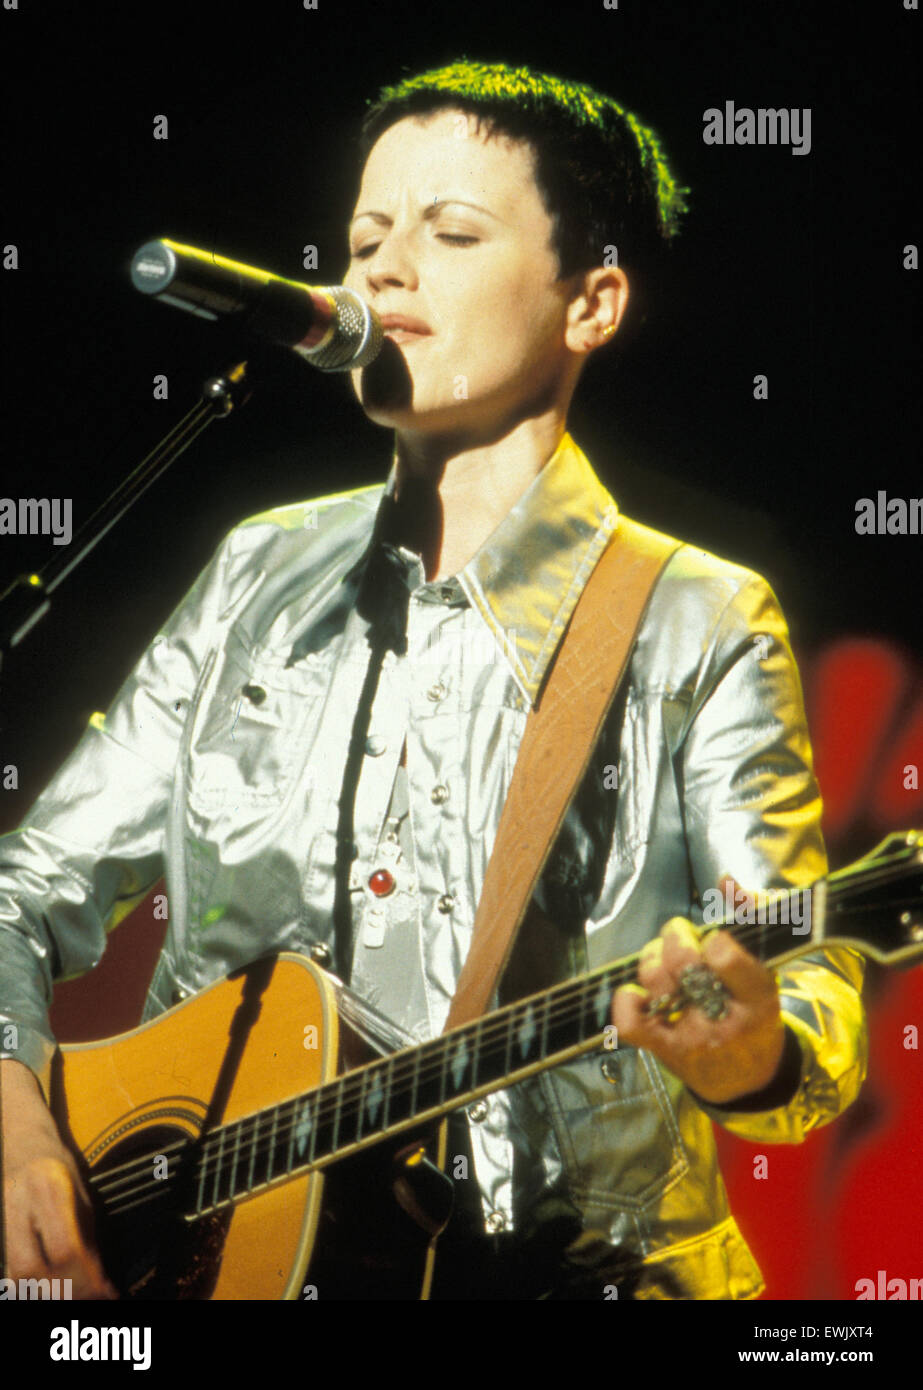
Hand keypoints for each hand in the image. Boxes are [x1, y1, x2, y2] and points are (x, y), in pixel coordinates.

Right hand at [1, 1059, 117, 1297]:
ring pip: (14, 1274)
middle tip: (88, 1300)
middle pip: (31, 1269)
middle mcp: (19, 1204)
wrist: (19, 1140)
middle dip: (61, 1293)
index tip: (107, 1293)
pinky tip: (49, 1289)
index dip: (87, 1279)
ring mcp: (0, 1217)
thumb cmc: (55, 1164)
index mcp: (50, 1188)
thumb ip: (87, 1235)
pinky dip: (28, 1286)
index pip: (65, 1248)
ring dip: (43, 1293)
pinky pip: (7, 1269)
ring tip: (72, 1297)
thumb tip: (101, 1281)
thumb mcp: (81, 1191)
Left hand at [611, 877, 785, 1104]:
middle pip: (684, 964)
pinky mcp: (663, 1050)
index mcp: (758, 998)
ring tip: (662, 959)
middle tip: (679, 935)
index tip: (714, 940)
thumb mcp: (765, 970)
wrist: (747, 1080)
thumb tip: (725, 880)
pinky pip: (631, 1022)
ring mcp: (691, 1038)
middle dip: (674, 937)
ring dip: (652, 958)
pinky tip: (639, 992)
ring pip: (656, 982)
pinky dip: (626, 998)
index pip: (726, 958)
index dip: (713, 939)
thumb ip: (751, 919)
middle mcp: (724, 1019)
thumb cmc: (754, 1013)